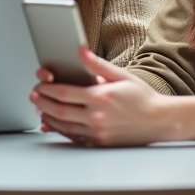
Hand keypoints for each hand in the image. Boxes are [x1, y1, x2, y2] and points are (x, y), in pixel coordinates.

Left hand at [30, 48, 177, 145]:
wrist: (160, 121)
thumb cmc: (143, 98)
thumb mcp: (122, 76)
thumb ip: (97, 65)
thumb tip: (80, 51)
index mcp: (100, 97)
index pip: (65, 93)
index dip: (48, 89)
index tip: (40, 84)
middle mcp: (97, 116)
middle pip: (60, 110)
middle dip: (43, 102)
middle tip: (34, 95)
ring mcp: (98, 132)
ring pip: (64, 126)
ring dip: (48, 117)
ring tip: (40, 109)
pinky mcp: (100, 143)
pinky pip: (74, 137)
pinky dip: (60, 131)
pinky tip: (52, 125)